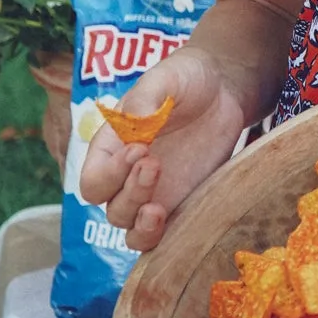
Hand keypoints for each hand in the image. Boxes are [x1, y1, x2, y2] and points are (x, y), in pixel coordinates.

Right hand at [78, 45, 249, 251]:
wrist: (224, 90)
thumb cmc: (186, 79)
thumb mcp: (165, 78)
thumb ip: (146, 100)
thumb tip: (136, 127)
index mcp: (112, 147)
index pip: (94, 178)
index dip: (109, 173)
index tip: (139, 149)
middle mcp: (127, 177)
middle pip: (111, 207)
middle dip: (130, 192)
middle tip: (154, 163)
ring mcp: (154, 195)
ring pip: (130, 230)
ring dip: (140, 226)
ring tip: (158, 209)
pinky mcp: (182, 205)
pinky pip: (162, 237)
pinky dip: (163, 239)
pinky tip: (174, 220)